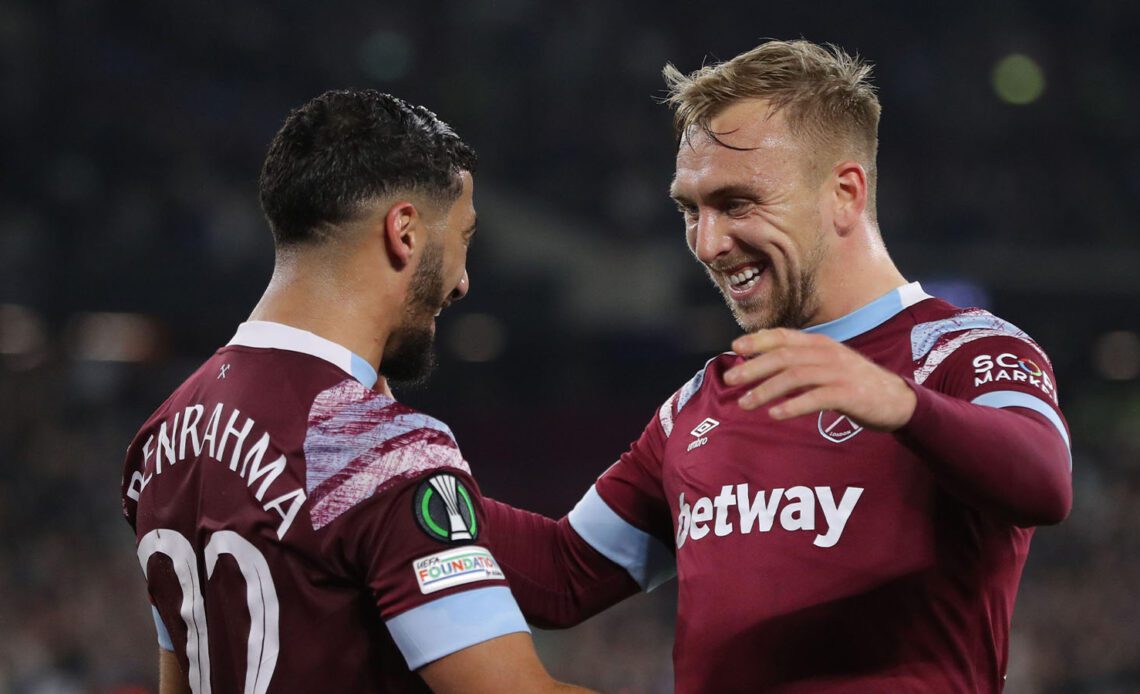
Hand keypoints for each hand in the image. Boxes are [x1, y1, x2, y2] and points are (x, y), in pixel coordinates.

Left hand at [724, 328, 916, 431]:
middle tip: (730, 380)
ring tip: (745, 403)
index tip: (735, 348)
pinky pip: (816, 398)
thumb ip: (800, 362)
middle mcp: (828, 353)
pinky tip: (775, 415)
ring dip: (766, 390)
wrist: (897, 400)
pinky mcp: (849, 394)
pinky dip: (793, 406)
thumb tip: (760, 365)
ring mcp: (839, 372)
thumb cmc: (854, 384)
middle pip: (783, 356)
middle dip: (753, 367)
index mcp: (820, 344)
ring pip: (795, 376)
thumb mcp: (827, 366)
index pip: (784, 336)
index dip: (758, 340)